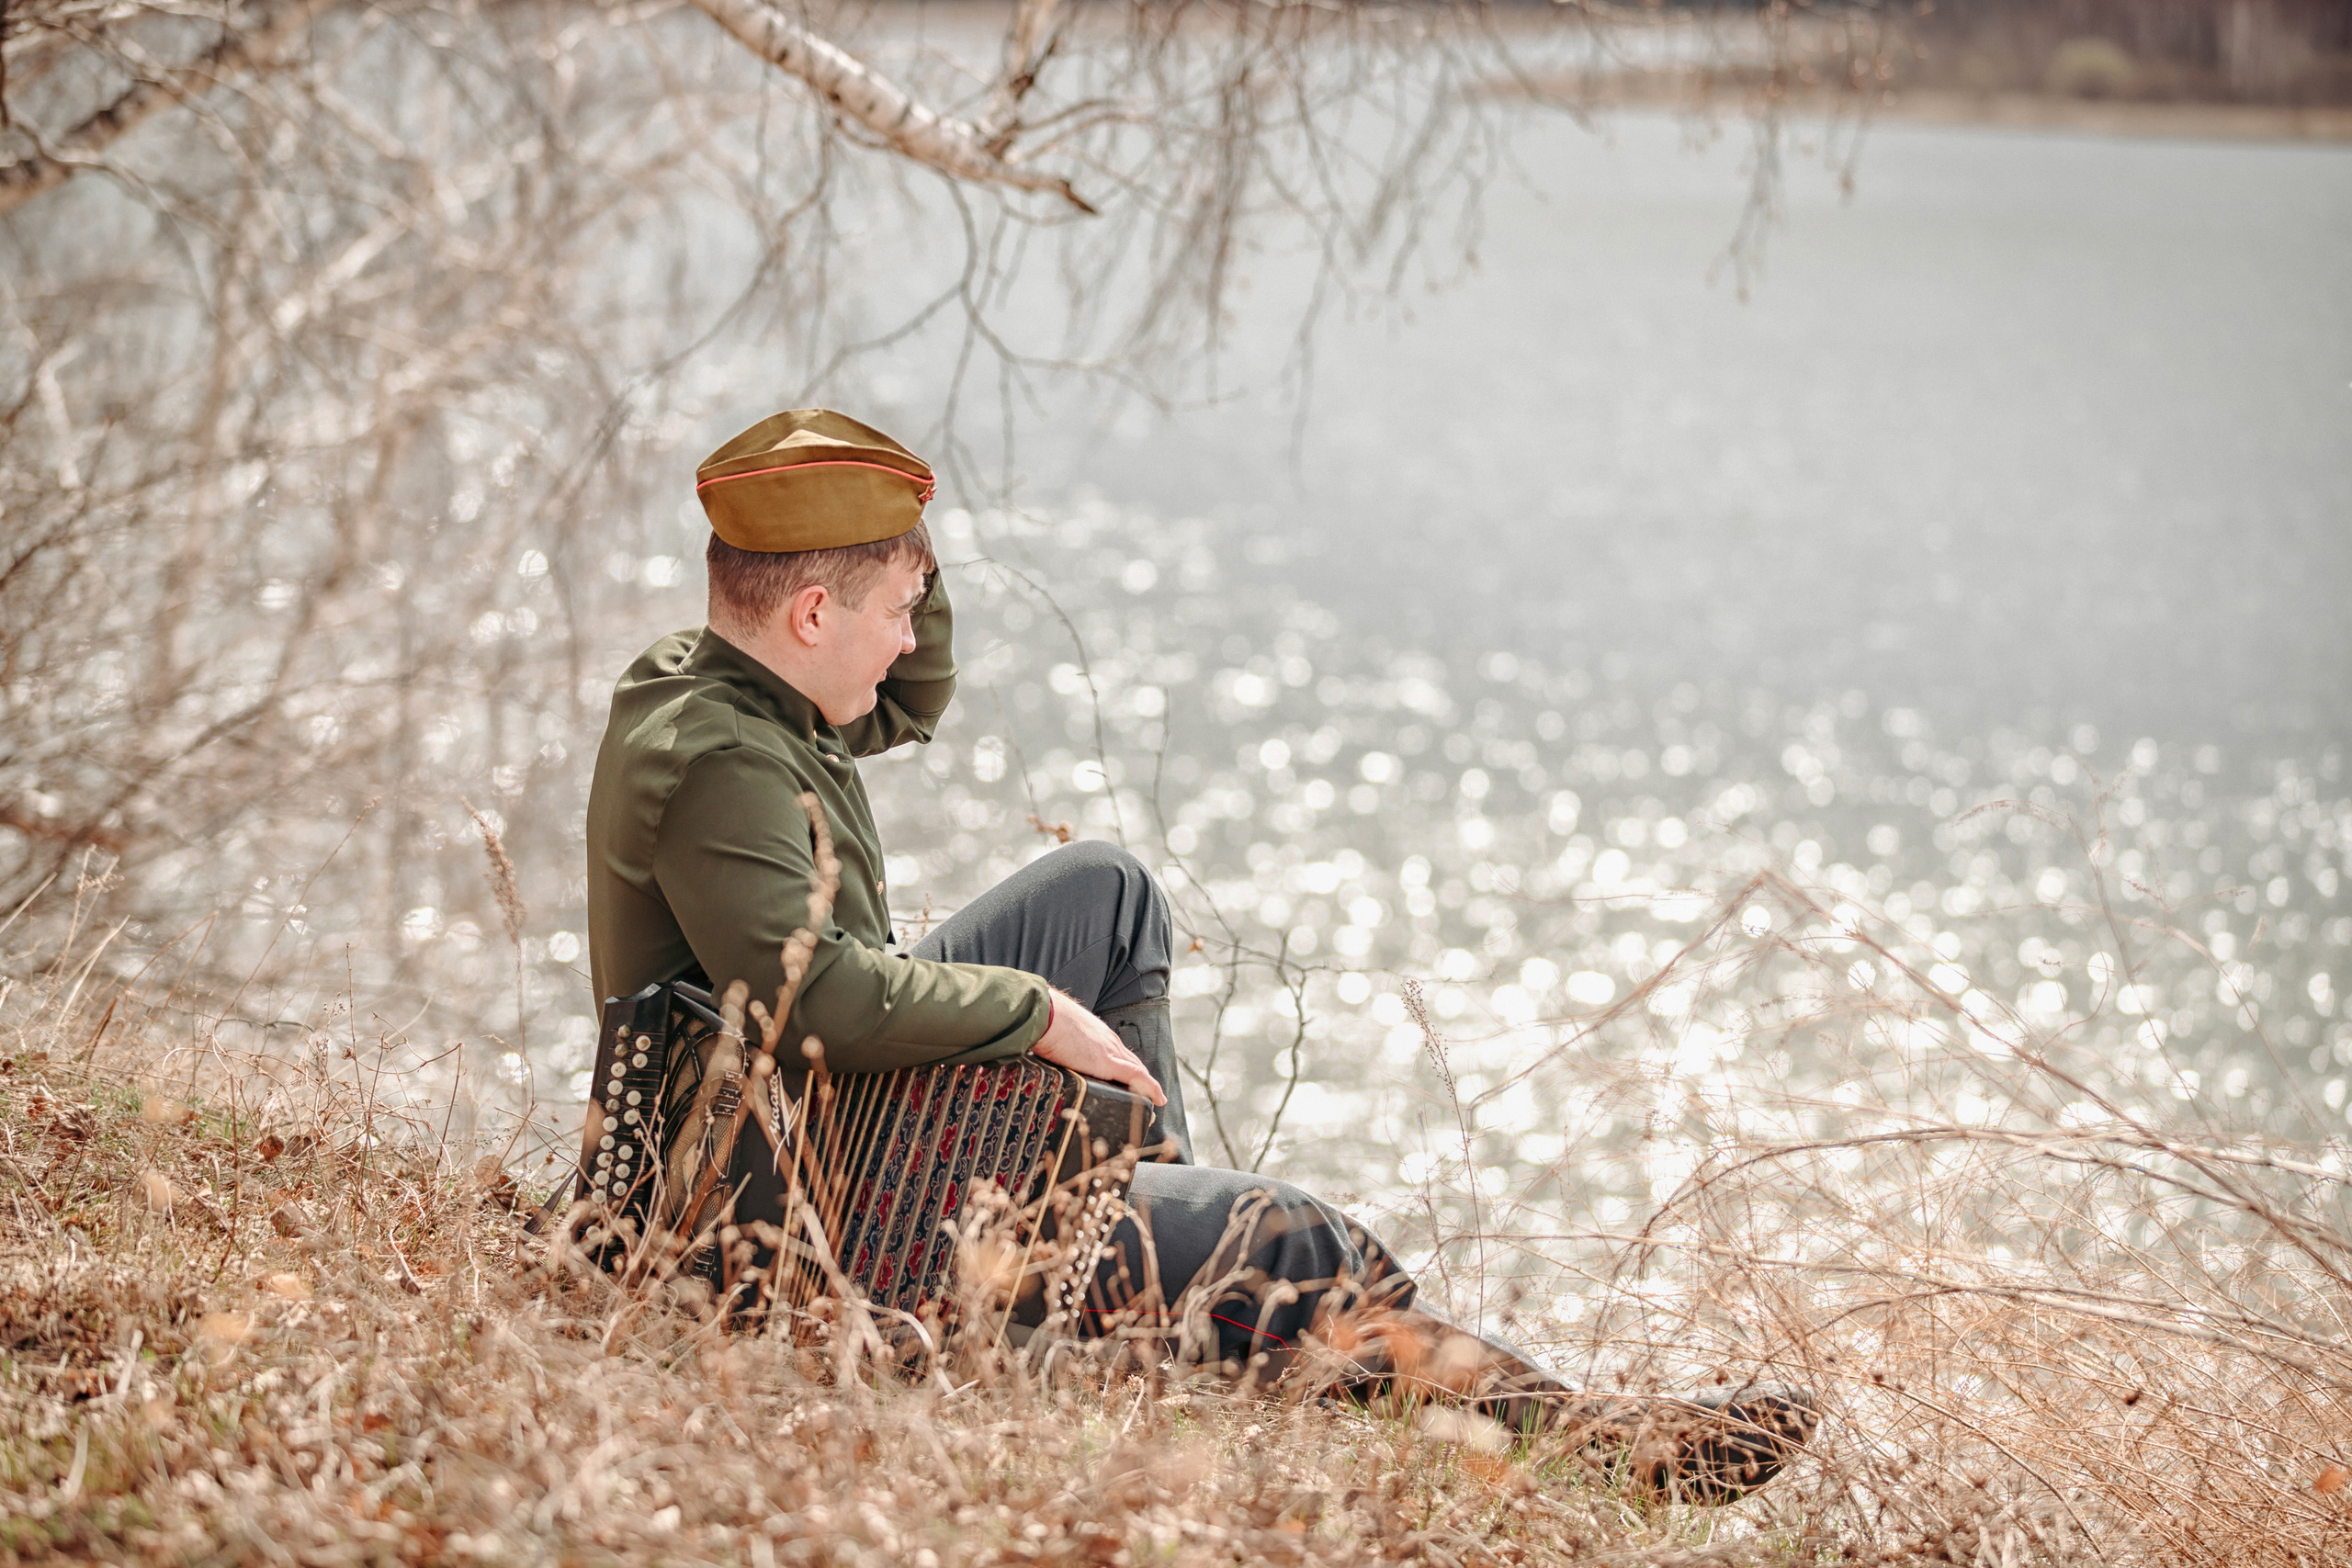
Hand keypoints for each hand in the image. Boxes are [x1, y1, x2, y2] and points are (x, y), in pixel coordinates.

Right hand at [1032, 988, 1165, 1105]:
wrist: (1044, 1015)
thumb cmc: (1044, 1023)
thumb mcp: (1056, 1035)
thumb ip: (1060, 1047)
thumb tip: (1049, 1056)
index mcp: (1098, 1035)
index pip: (1120, 1054)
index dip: (1129, 1068)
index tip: (1133, 1081)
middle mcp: (1109, 1042)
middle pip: (1132, 1063)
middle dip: (1142, 1080)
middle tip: (1149, 1095)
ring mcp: (1110, 1051)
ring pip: (1137, 1071)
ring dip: (1147, 1086)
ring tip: (1154, 1100)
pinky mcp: (1108, 1062)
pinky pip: (1137, 1076)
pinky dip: (1150, 1088)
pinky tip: (1158, 1099)